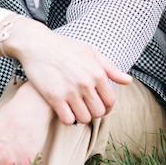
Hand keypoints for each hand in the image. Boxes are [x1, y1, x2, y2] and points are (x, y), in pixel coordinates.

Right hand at [10, 19, 131, 124]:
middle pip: (98, 112)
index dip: (106, 106)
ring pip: (84, 118)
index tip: (98, 104)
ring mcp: (69, 91)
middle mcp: (85, 83)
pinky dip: (67, 118)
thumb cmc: (65, 47)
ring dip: (81, 116)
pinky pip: (68, 120)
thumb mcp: (90, 52)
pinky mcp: (53, 97)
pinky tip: (63, 109)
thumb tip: (128, 81)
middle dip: (94, 112)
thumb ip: (110, 68)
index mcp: (97, 72)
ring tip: (75, 108)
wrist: (37, 44)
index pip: (110, 101)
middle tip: (86, 107)